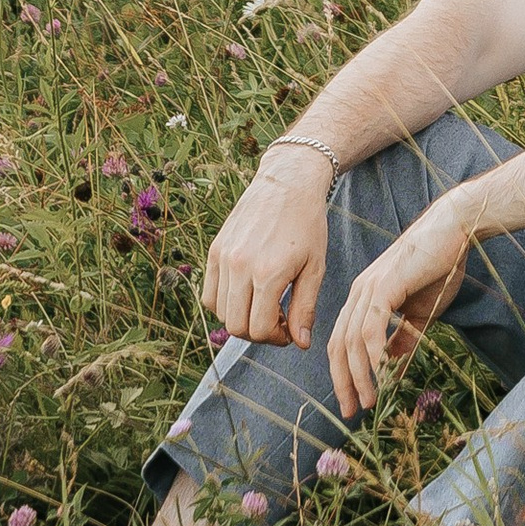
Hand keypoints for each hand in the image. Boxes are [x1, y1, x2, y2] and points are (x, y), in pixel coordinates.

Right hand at [202, 145, 336, 348]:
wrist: (287, 182)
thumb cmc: (308, 224)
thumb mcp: (315, 267)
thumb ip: (305, 308)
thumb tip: (301, 344)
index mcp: (268, 273)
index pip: (260, 329)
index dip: (277, 338)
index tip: (290, 329)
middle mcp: (239, 267)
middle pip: (236, 326)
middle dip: (258, 333)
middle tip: (277, 321)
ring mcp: (223, 258)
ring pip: (220, 312)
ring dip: (241, 318)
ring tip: (263, 305)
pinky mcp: (215, 249)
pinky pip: (209, 294)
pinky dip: (224, 303)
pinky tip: (246, 293)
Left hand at [324, 205, 470, 419]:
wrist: (453, 231)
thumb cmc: (438, 267)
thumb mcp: (419, 314)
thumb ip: (404, 341)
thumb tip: (393, 372)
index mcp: (363, 298)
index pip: (342, 343)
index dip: (343, 375)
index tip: (351, 403)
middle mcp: (359, 293)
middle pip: (339, 345)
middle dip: (343, 382)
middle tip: (352, 410)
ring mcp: (369, 287)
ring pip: (352, 340)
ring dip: (360, 374)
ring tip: (371, 399)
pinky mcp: (385, 285)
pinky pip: (371, 326)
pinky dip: (373, 353)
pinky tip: (383, 374)